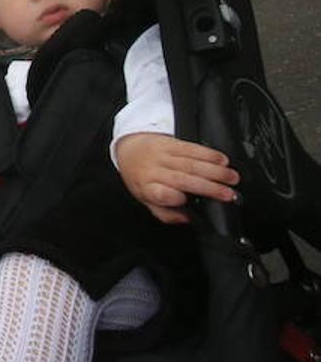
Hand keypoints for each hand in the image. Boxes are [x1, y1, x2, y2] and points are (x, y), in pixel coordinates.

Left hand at [115, 133, 238, 224]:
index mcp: (147, 187)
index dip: (172, 197)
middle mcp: (154, 170)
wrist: (130, 149)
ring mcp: (162, 156)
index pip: (158, 193)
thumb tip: (186, 218)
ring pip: (191, 163)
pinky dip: (209, 154)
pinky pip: (191, 148)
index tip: (185, 200)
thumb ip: (165, 213)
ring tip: (232, 178)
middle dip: (209, 187)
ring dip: (214, 170)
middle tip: (229, 194)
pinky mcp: (171, 143)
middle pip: (182, 179)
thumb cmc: (141, 178)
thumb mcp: (146, 200)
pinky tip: (222, 160)